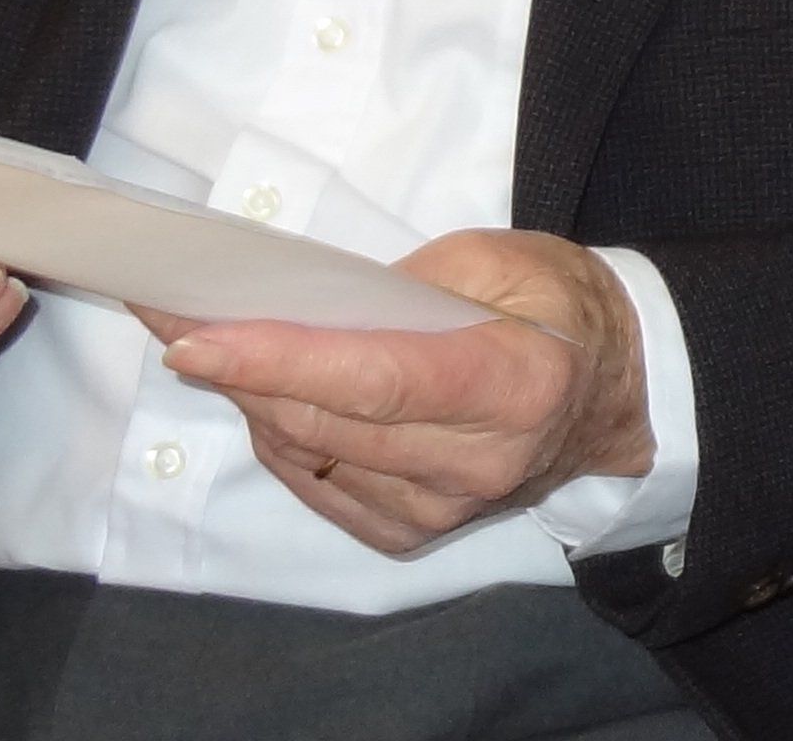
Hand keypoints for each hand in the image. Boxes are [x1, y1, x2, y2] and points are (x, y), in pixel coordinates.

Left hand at [146, 229, 650, 555]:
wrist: (616, 392)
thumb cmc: (560, 309)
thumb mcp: (501, 259)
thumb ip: (402, 285)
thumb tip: (297, 309)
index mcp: (517, 383)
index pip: (376, 379)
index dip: (279, 360)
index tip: (194, 338)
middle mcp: (481, 463)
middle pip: (325, 422)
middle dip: (240, 371)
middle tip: (176, 321)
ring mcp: (446, 509)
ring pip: (309, 456)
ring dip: (255, 402)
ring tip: (228, 351)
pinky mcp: (416, 533)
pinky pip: (319, 486)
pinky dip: (284, 440)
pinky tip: (279, 401)